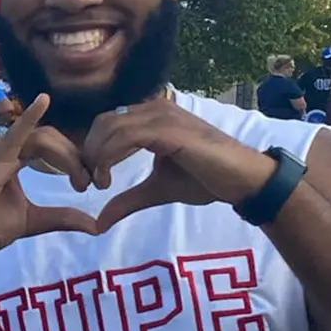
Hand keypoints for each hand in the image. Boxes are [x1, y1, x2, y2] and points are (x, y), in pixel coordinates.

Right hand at [0, 94, 98, 258]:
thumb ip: (62, 217)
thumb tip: (95, 226)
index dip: (72, 160)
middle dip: (73, 158)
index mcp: (14, 158)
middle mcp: (6, 148)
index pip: (50, 146)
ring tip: (81, 180)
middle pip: (50, 140)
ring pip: (42, 139)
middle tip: (88, 183)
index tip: (89, 183)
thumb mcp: (33, 221)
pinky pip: (16, 133)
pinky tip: (43, 100)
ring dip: (66, 156)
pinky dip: (29, 116)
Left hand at [84, 100, 278, 227]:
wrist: (242, 179)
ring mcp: (161, 115)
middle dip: (88, 152)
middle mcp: (154, 108)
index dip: (91, 149)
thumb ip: (127, 200)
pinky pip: (124, 137)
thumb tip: (99, 222)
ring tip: (100, 185)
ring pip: (109, 128)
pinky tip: (107, 180)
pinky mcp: (167, 129)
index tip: (91, 179)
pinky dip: (107, 158)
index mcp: (151, 116)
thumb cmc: (206, 180)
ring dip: (95, 157)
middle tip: (89, 183)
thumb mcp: (157, 190)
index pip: (107, 122)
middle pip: (102, 122)